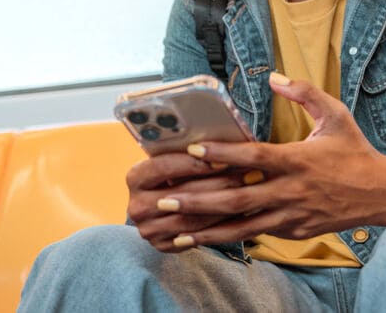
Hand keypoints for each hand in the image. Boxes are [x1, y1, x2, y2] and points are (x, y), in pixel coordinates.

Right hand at [125, 151, 251, 251]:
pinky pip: (195, 238)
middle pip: (181, 195)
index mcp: (135, 177)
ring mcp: (147, 229)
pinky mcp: (161, 246)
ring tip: (250, 193)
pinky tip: (240, 214)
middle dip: (218, 184)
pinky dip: (219, 226)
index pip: (163, 167)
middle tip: (249, 175)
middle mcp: (136, 206)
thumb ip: (189, 154)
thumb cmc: (175, 173)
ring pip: (192, 219)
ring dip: (224, 206)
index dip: (195, 163)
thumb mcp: (174, 160)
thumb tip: (222, 139)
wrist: (160, 207)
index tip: (224, 159)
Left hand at [150, 72, 385, 250]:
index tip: (194, 149)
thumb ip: (304, 92)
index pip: (254, 156)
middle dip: (200, 201)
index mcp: (298, 160)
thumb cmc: (356, 152)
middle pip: (239, 198)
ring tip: (175, 229)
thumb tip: (274, 76)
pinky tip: (204, 237)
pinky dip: (230, 237)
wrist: (383, 194)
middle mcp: (291, 190)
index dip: (223, 153)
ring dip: (208, 228)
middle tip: (167, 200)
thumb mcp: (336, 115)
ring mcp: (292, 215)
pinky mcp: (294, 231)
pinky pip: (257, 234)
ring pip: (243, 225)